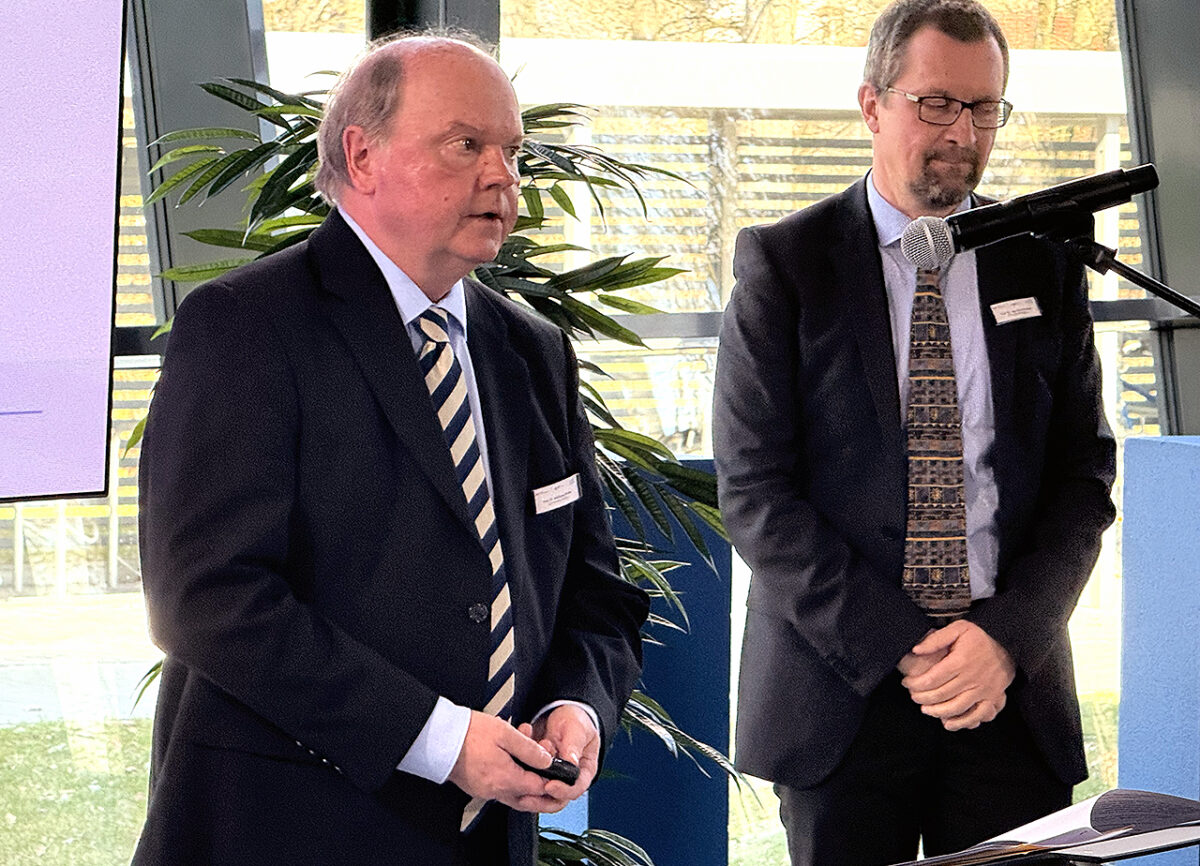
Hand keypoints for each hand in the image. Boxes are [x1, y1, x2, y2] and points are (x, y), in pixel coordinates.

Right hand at [447, 711, 554, 811]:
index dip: (551, 780)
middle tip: (550, 775)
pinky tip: (511, 758)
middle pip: (528, 800)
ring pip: (514, 794)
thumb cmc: (468, 733)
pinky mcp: (476, 786)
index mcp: (505, 779)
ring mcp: (484, 790)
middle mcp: (495, 790)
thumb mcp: (505, 734)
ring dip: (526, 779)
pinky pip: (500, 788)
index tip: (558, 771)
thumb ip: (529, 749)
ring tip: (529, 755)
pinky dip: (511, 777)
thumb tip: (546, 761)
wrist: (438, 736)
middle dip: (542, 789)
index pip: (538, 789)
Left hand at [523, 704, 599, 812]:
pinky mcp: (533, 772)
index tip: (550, 786)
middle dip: (539, 798)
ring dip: (525, 783)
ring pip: (536, 793)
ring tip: (519, 767)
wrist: (559, 712)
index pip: (575, 789)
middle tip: (526, 792)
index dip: (563, 791)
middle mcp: (566, 779)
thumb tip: (571, 762)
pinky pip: (523, 778)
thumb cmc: (575, 723)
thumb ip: (574, 745)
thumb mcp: (577, 729)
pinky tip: (515, 753)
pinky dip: (517, 768)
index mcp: (583, 771)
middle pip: (555, 799)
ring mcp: (549, 777)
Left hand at [900, 620, 1015, 730]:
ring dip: (938, 712)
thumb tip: (916, 649)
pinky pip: (977, 715)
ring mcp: (984, 690)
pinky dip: (962, 722)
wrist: (1008, 644)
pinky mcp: (993, 698)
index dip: (915, 684)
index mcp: (961, 661)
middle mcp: (972, 678)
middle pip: (942, 695)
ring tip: (925, 709)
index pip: (932, 678)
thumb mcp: (958, 629)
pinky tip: (947, 723)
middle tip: (913, 696)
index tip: (906, 683)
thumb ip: (936, 639)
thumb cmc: (979, 637)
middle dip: (923, 698)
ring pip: (957, 707)